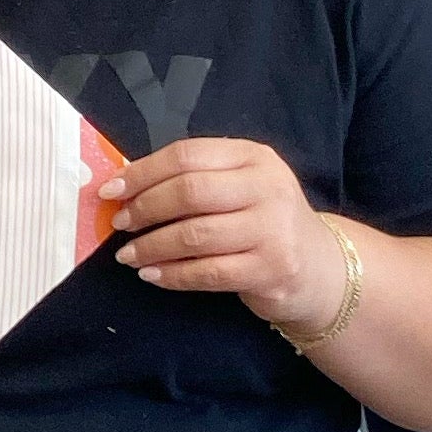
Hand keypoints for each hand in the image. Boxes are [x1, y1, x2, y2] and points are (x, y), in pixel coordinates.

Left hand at [104, 137, 346, 335]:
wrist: (320, 267)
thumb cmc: (263, 220)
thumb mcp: (240, 185)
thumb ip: (196, 179)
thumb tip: (126, 186)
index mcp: (253, 156)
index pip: (187, 156)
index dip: (142, 172)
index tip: (111, 189)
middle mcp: (267, 187)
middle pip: (190, 192)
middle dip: (145, 208)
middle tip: (120, 222)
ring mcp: (272, 230)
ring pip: (195, 235)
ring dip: (152, 246)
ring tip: (128, 254)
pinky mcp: (271, 270)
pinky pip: (208, 272)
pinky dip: (173, 275)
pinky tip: (152, 275)